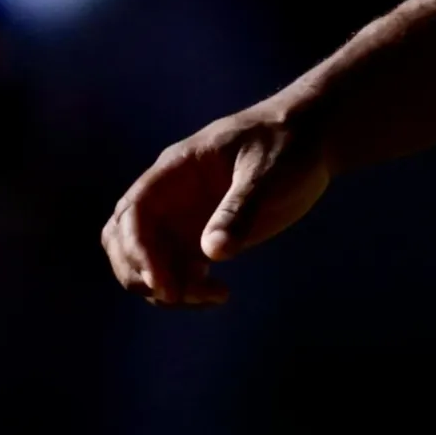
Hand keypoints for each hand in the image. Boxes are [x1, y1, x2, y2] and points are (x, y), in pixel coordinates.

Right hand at [101, 99, 331, 305]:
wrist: (312, 139)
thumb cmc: (287, 143)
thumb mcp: (267, 170)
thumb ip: (240, 208)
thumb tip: (212, 252)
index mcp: (176, 170)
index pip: (134, 211)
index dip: (137, 249)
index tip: (162, 282)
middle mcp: (171, 197)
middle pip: (124, 240)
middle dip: (140, 273)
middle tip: (178, 294)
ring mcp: (184, 219)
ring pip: (147, 263)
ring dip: (164, 288)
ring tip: (213, 295)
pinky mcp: (203, 238)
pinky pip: (177, 273)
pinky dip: (187, 291)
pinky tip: (221, 294)